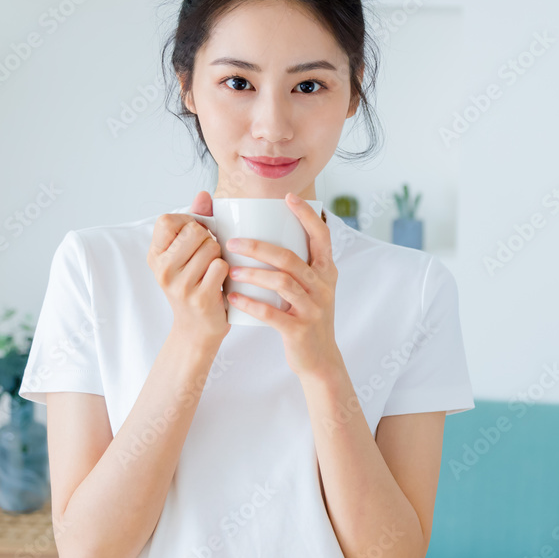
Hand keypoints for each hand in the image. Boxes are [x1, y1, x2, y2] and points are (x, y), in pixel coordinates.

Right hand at [147, 190, 230, 348]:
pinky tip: (220, 282)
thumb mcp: (186, 253)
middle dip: (208, 240)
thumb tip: (203, 194)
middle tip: (206, 257)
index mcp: (155, 254)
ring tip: (212, 270)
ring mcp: (179, 284)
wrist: (197, 328)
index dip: (187, 222)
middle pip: (195, 231)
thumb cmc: (195, 283)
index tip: (194, 236)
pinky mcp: (199, 297)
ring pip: (211, 247)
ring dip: (219, 256)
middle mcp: (162, 269)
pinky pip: (221, 266)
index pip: (167, 220)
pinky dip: (226, 271)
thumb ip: (195, 221)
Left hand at [225, 193, 338, 377]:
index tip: (288, 198)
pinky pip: (272, 313)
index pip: (321, 236)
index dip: (306, 215)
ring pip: (282, 283)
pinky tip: (233, 297)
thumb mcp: (312, 289)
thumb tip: (268, 235)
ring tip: (231, 269)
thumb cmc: (307, 317)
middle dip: (259, 247)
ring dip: (252, 274)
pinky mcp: (300, 329)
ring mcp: (313, 309)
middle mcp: (323, 287)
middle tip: (232, 242)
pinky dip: (250, 304)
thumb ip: (298, 266)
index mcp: (326, 272)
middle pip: (290, 258)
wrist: (319, 359)